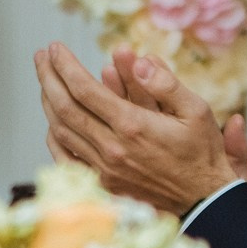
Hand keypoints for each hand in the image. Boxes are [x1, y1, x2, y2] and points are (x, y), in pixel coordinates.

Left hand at [33, 43, 241, 215]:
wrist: (205, 199)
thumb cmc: (202, 152)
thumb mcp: (196, 110)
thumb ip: (166, 84)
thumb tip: (140, 60)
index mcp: (133, 125)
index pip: (84, 89)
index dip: (65, 65)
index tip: (55, 48)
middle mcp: (113, 147)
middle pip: (65, 107)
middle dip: (49, 77)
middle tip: (41, 57)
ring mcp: (104, 168)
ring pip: (61, 130)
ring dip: (49, 102)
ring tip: (46, 81)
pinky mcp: (103, 183)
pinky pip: (66, 158)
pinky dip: (54, 137)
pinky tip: (53, 120)